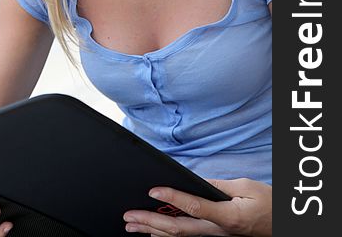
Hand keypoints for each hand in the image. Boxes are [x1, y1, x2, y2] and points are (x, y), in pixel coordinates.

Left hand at [123, 178, 271, 235]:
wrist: (282, 225)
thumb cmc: (268, 204)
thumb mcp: (246, 188)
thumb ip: (218, 186)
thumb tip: (194, 181)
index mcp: (227, 217)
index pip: (194, 207)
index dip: (172, 198)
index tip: (153, 190)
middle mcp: (218, 232)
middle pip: (179, 229)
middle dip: (151, 221)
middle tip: (129, 216)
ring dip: (153, 230)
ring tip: (132, 225)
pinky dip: (167, 236)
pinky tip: (153, 233)